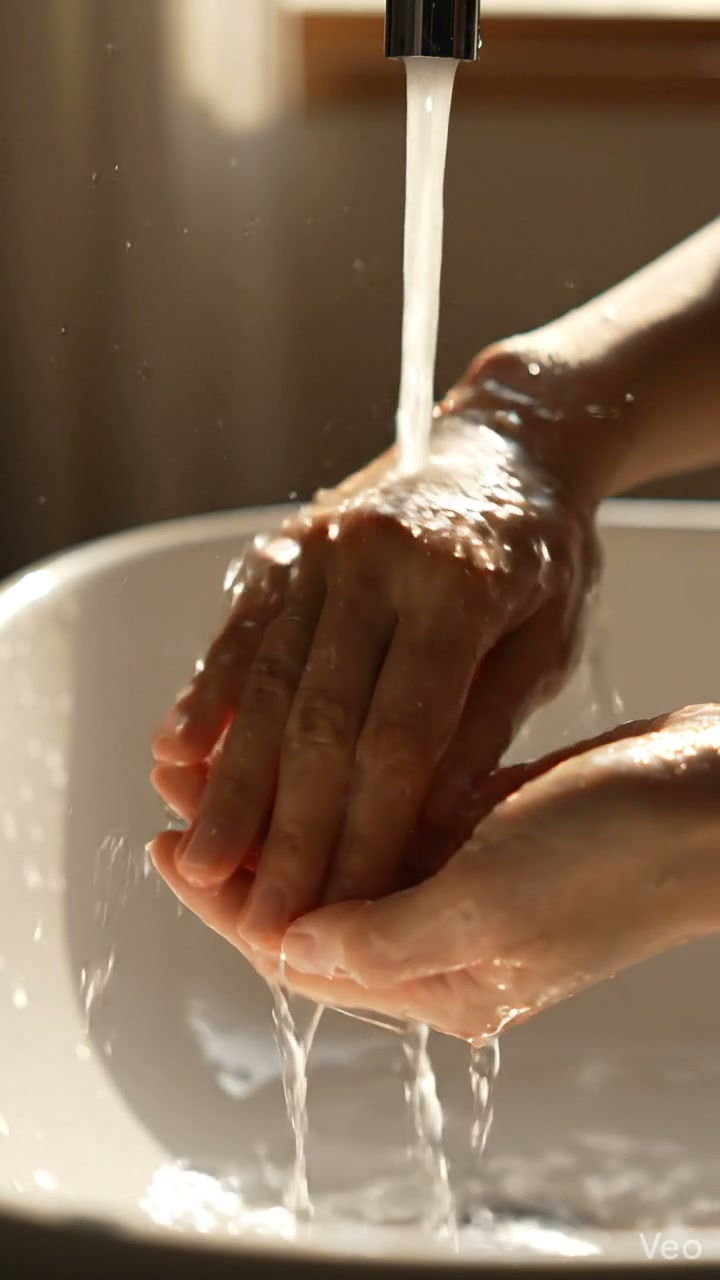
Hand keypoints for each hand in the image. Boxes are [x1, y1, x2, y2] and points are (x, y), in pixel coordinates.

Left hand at [150, 705, 719, 1043]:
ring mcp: (464, 888)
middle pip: (312, 905)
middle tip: (179, 796)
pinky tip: (309, 755)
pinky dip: (340, 793)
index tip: (167, 847)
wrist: (712, 805)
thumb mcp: (492, 901)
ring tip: (224, 766)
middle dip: (244, 854)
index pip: (300, 953)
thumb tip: (282, 947)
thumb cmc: (616, 853)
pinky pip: (388, 822)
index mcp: (440, 982)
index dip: (224, 903)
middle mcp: (443, 943)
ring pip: (344, 859)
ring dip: (285, 817)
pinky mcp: (483, 835)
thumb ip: (382, 936)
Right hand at [151, 400, 598, 949]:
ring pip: (265, 680)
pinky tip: (175, 757)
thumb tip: (416, 828)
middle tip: (260, 915)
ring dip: (231, 781)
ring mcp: (324, 548)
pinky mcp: (288, 545)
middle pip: (319, 719)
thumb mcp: (547, 641)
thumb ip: (480, 729)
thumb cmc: (545, 553)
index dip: (366, 832)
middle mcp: (377, 563)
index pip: (399, 736)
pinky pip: (240, 630)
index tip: (346, 910)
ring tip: (202, 862)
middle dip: (288, 831)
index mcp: (460, 589)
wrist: (510, 442)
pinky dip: (204, 697)